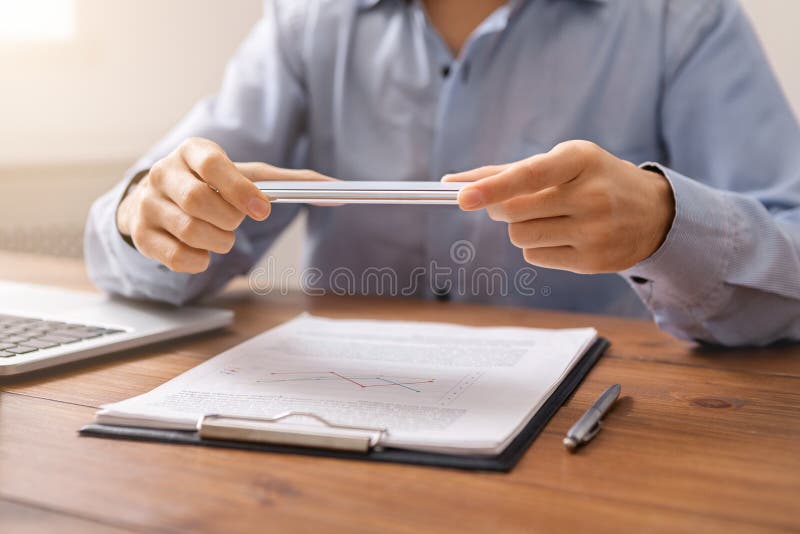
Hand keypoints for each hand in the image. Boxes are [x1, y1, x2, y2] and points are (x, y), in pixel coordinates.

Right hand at [116, 137, 332, 272]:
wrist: (156, 199)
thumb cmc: (212, 186)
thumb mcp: (245, 176)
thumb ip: (288, 182)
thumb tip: (337, 188)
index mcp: (193, 151)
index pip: (215, 164)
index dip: (240, 189)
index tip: (262, 210)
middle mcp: (164, 173)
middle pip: (200, 202)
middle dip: (229, 221)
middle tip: (235, 224)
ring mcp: (147, 204)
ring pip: (189, 231)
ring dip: (218, 242)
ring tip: (221, 237)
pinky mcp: (140, 234)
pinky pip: (175, 256)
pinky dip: (198, 261)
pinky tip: (201, 252)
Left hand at [443, 141, 674, 273]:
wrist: (653, 213)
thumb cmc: (592, 179)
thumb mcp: (562, 161)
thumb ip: (506, 171)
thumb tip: (450, 182)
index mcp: (581, 160)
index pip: (528, 175)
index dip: (492, 187)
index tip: (461, 196)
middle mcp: (591, 195)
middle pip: (513, 212)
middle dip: (501, 208)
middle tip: (515, 202)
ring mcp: (595, 232)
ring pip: (520, 237)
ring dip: (520, 228)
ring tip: (548, 217)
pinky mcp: (593, 262)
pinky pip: (535, 256)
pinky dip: (537, 246)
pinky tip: (563, 236)